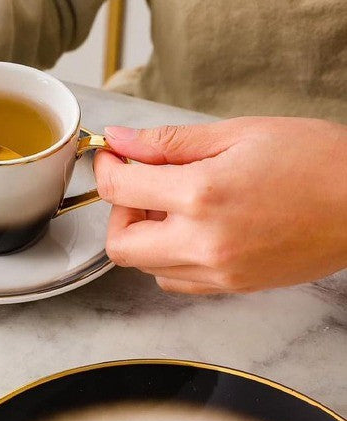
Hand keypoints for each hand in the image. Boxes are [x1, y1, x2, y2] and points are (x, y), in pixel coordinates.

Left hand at [94, 117, 346, 293]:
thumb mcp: (237, 134)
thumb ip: (169, 142)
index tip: (114, 156)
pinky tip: (191, 230)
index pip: (118, 189)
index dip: (106, 167)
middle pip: (119, 245)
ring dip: (143, 235)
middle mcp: (204, 242)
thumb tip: (122, 140)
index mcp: (201, 195)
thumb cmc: (314, 160)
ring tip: (173, 206)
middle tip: (141, 187)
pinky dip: (168, 257)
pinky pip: (176, 281)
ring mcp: (219, 271)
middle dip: (118, 212)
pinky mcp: (234, 286)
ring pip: (145, 266)